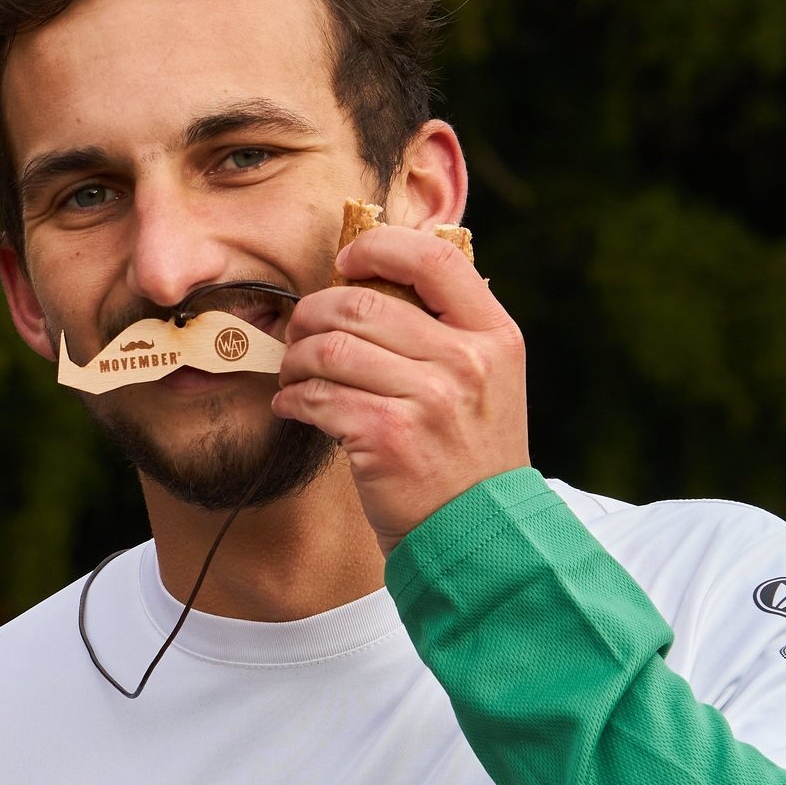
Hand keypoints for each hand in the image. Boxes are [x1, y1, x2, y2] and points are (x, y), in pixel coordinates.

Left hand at [273, 223, 529, 553]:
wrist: (480, 536)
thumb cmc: (467, 455)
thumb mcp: (485, 382)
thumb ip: (444, 331)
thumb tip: (370, 280)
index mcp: (493, 335)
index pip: (433, 259)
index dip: (377, 248)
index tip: (344, 264)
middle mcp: (466, 360)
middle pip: (359, 302)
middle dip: (311, 315)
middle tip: (299, 335)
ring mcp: (429, 398)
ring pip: (329, 348)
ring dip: (295, 359)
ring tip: (293, 375)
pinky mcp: (388, 435)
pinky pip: (317, 396)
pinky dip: (292, 398)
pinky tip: (293, 406)